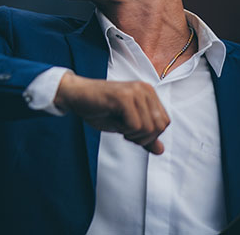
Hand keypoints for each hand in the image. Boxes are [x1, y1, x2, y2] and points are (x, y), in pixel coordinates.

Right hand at [54, 72, 169, 153]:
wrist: (75, 95)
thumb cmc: (99, 108)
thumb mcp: (125, 125)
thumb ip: (143, 135)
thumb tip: (160, 150)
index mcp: (148, 93)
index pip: (164, 122)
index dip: (150, 135)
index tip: (131, 131)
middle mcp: (145, 89)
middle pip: (160, 126)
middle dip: (143, 137)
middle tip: (125, 132)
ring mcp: (135, 91)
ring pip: (149, 128)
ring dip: (132, 134)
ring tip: (119, 125)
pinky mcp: (124, 97)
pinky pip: (135, 125)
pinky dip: (125, 130)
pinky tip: (114, 122)